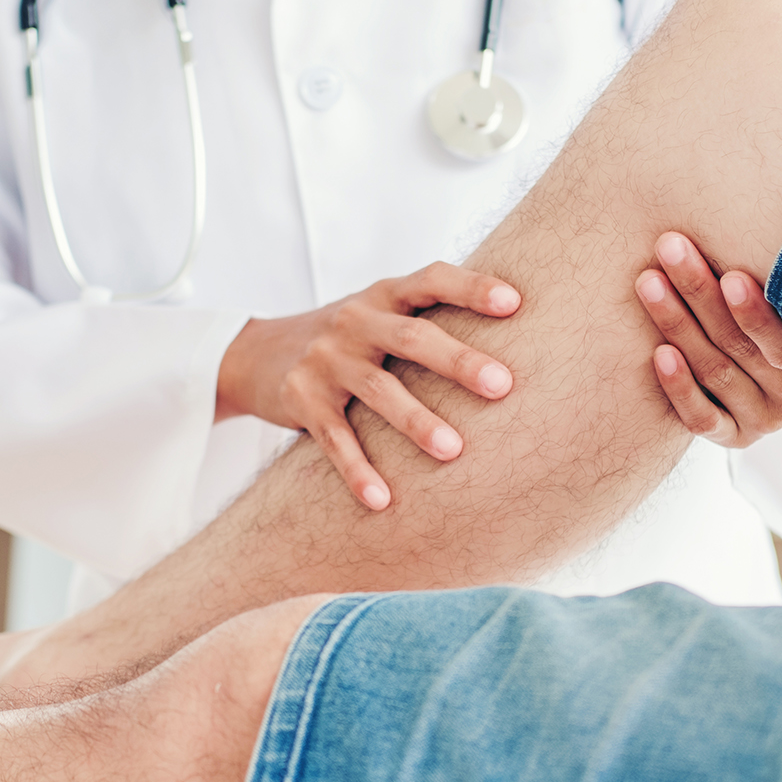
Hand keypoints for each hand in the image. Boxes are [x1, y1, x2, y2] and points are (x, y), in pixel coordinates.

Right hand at [216, 262, 520, 509]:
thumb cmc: (350, 338)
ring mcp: (326, 360)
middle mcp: (355, 321)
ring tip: (454, 451)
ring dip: (416, 421)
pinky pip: (334, 438)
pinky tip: (383, 501)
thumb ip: (431, 317)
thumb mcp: (381, 313)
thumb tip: (525, 328)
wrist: (257, 354)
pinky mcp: (301, 400)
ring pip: (378, 390)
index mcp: (384, 295)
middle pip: (412, 337)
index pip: (431, 280)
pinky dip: (358, 471)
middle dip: (459, 361)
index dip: (472, 287)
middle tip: (503, 386)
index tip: (515, 303)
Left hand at [634, 231, 781, 446]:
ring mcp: (767, 417)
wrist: (763, 360)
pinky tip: (659, 354)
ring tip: (649, 282)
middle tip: (670, 248)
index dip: (757, 314)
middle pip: (742, 346)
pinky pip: (703, 418)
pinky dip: (679, 386)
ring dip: (678, 323)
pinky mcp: (735, 435)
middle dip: (700, 292)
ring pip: (716, 370)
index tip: (731, 276)